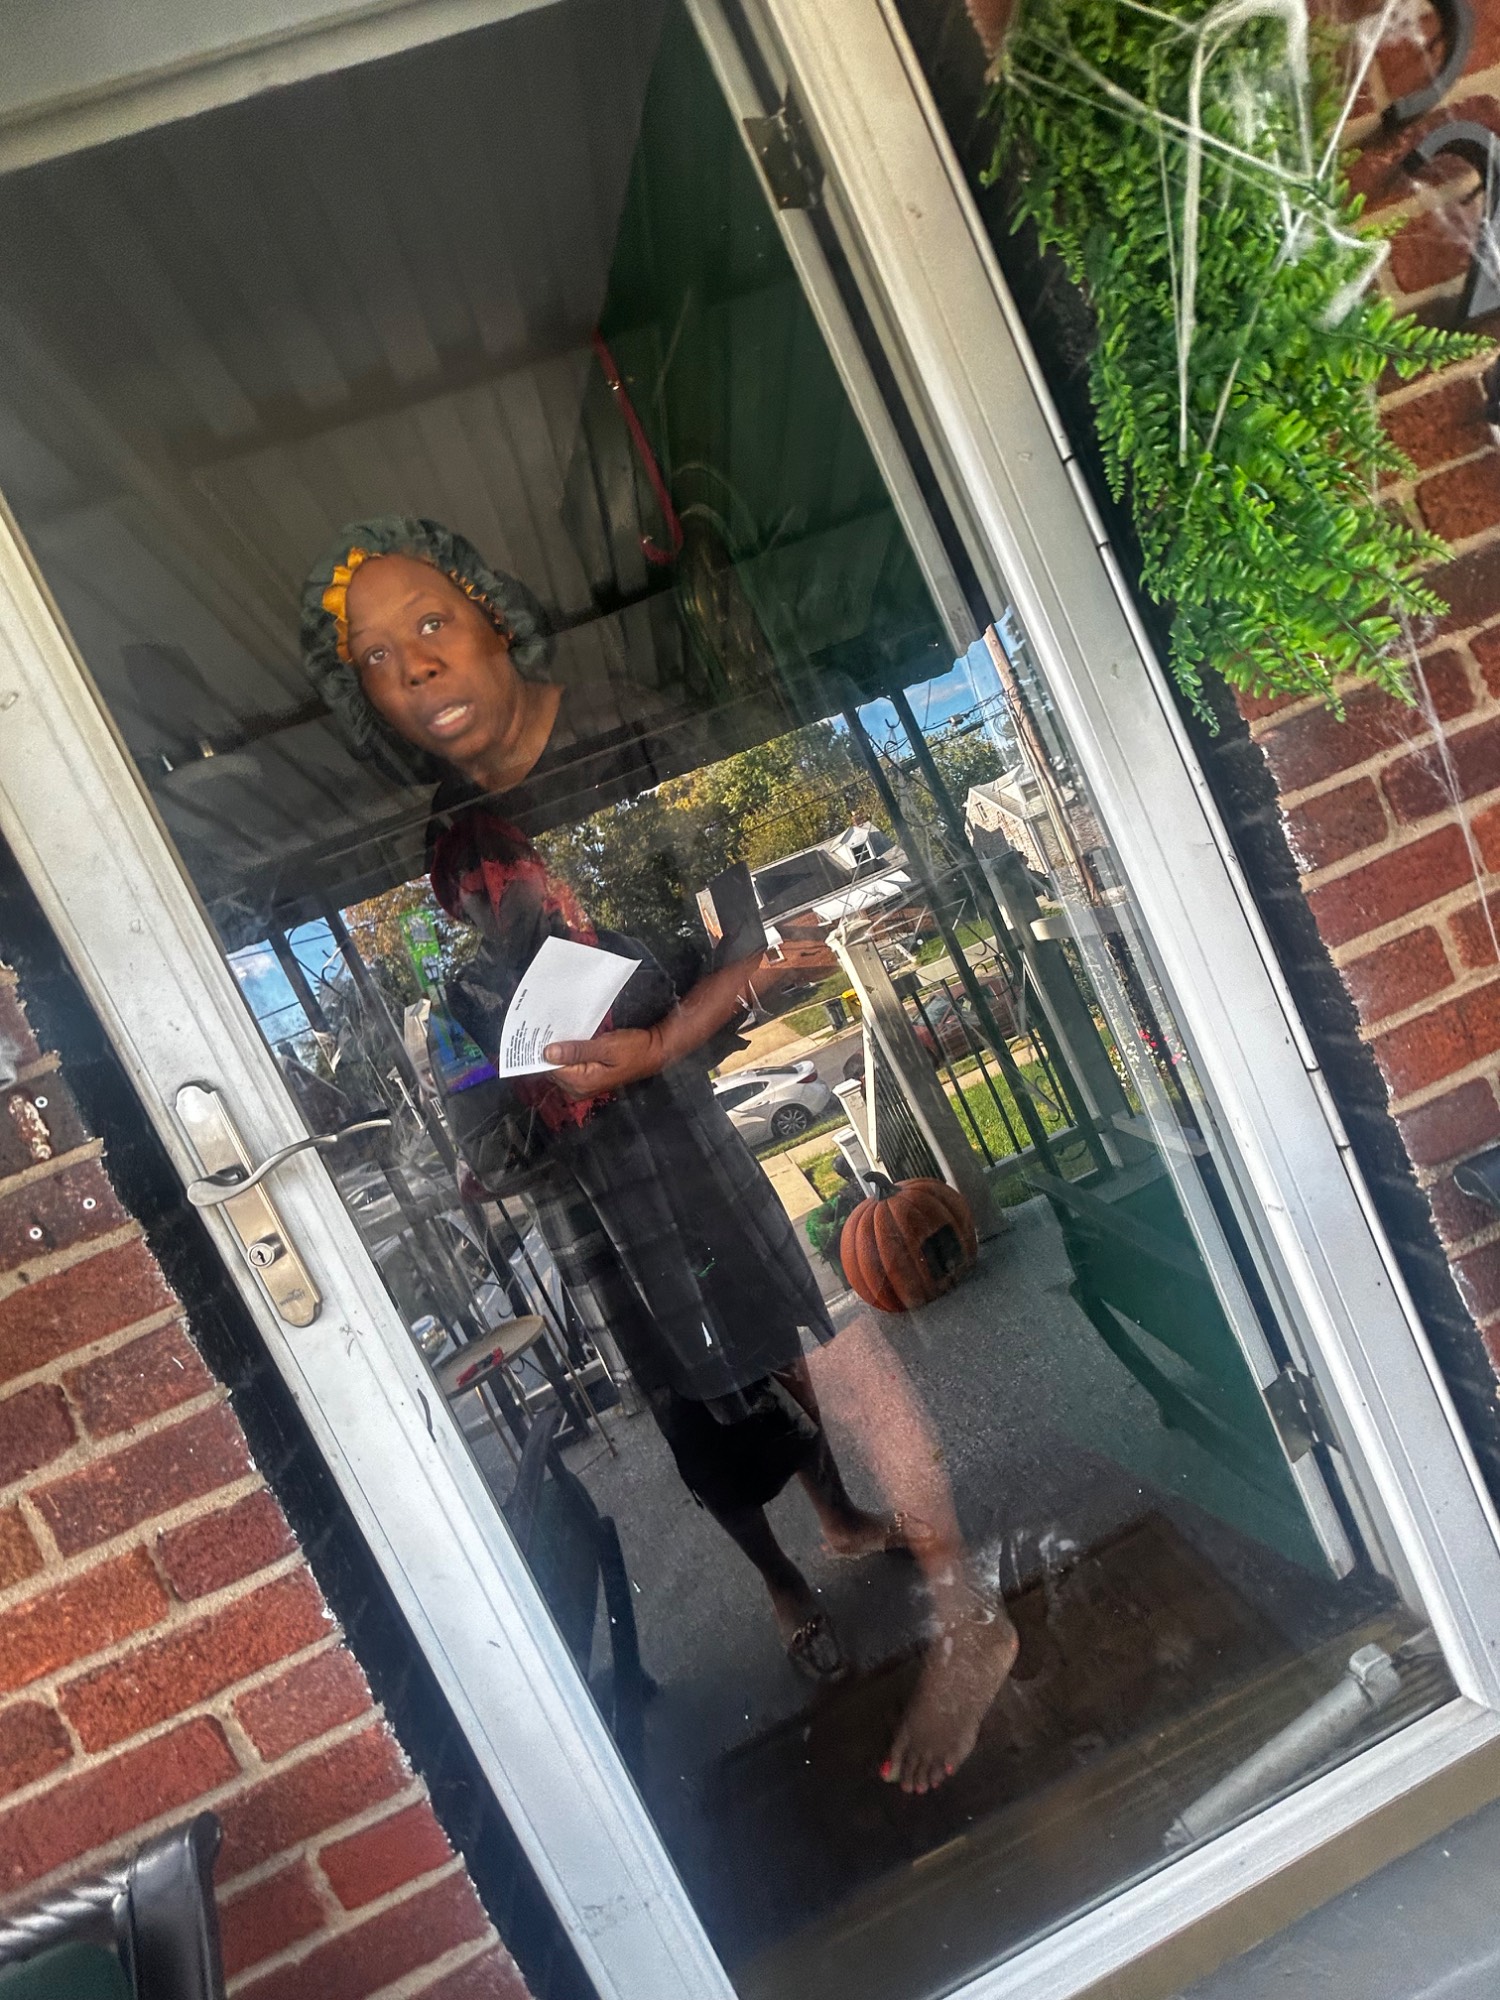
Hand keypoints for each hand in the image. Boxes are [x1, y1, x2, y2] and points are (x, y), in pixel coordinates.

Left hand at [543, 1025, 666, 1098]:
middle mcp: (578, 1089)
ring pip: (560, 1068)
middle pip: (553, 1069)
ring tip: (558, 1031)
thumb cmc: (634, 1050)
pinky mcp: (587, 1079)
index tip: (541, 1032)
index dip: (544, 1050)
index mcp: (581, 1083)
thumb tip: (548, 1052)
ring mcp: (582, 1086)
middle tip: (549, 1028)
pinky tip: (569, 1041)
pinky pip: (569, 1067)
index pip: (550, 1068)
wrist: (653, 1053)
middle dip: (551, 1051)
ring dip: (559, 1051)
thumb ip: (577, 1051)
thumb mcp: (606, 1047)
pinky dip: (567, 1054)